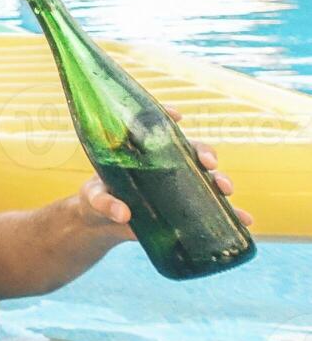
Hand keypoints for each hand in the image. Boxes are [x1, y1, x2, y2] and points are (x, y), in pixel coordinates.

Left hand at [77, 105, 252, 238]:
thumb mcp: (94, 199)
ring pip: (206, 178)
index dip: (167, 116)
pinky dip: (232, 214)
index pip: (157, 126)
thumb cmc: (94, 201)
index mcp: (141, 151)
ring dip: (221, 180)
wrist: (100, 225)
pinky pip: (212, 210)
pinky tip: (245, 220)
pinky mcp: (185, 210)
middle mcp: (164, 165)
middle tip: (208, 162)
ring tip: (226, 189)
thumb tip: (123, 213)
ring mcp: (177, 186)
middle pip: (191, 150)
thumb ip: (104, 202)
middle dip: (204, 152)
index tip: (175, 115)